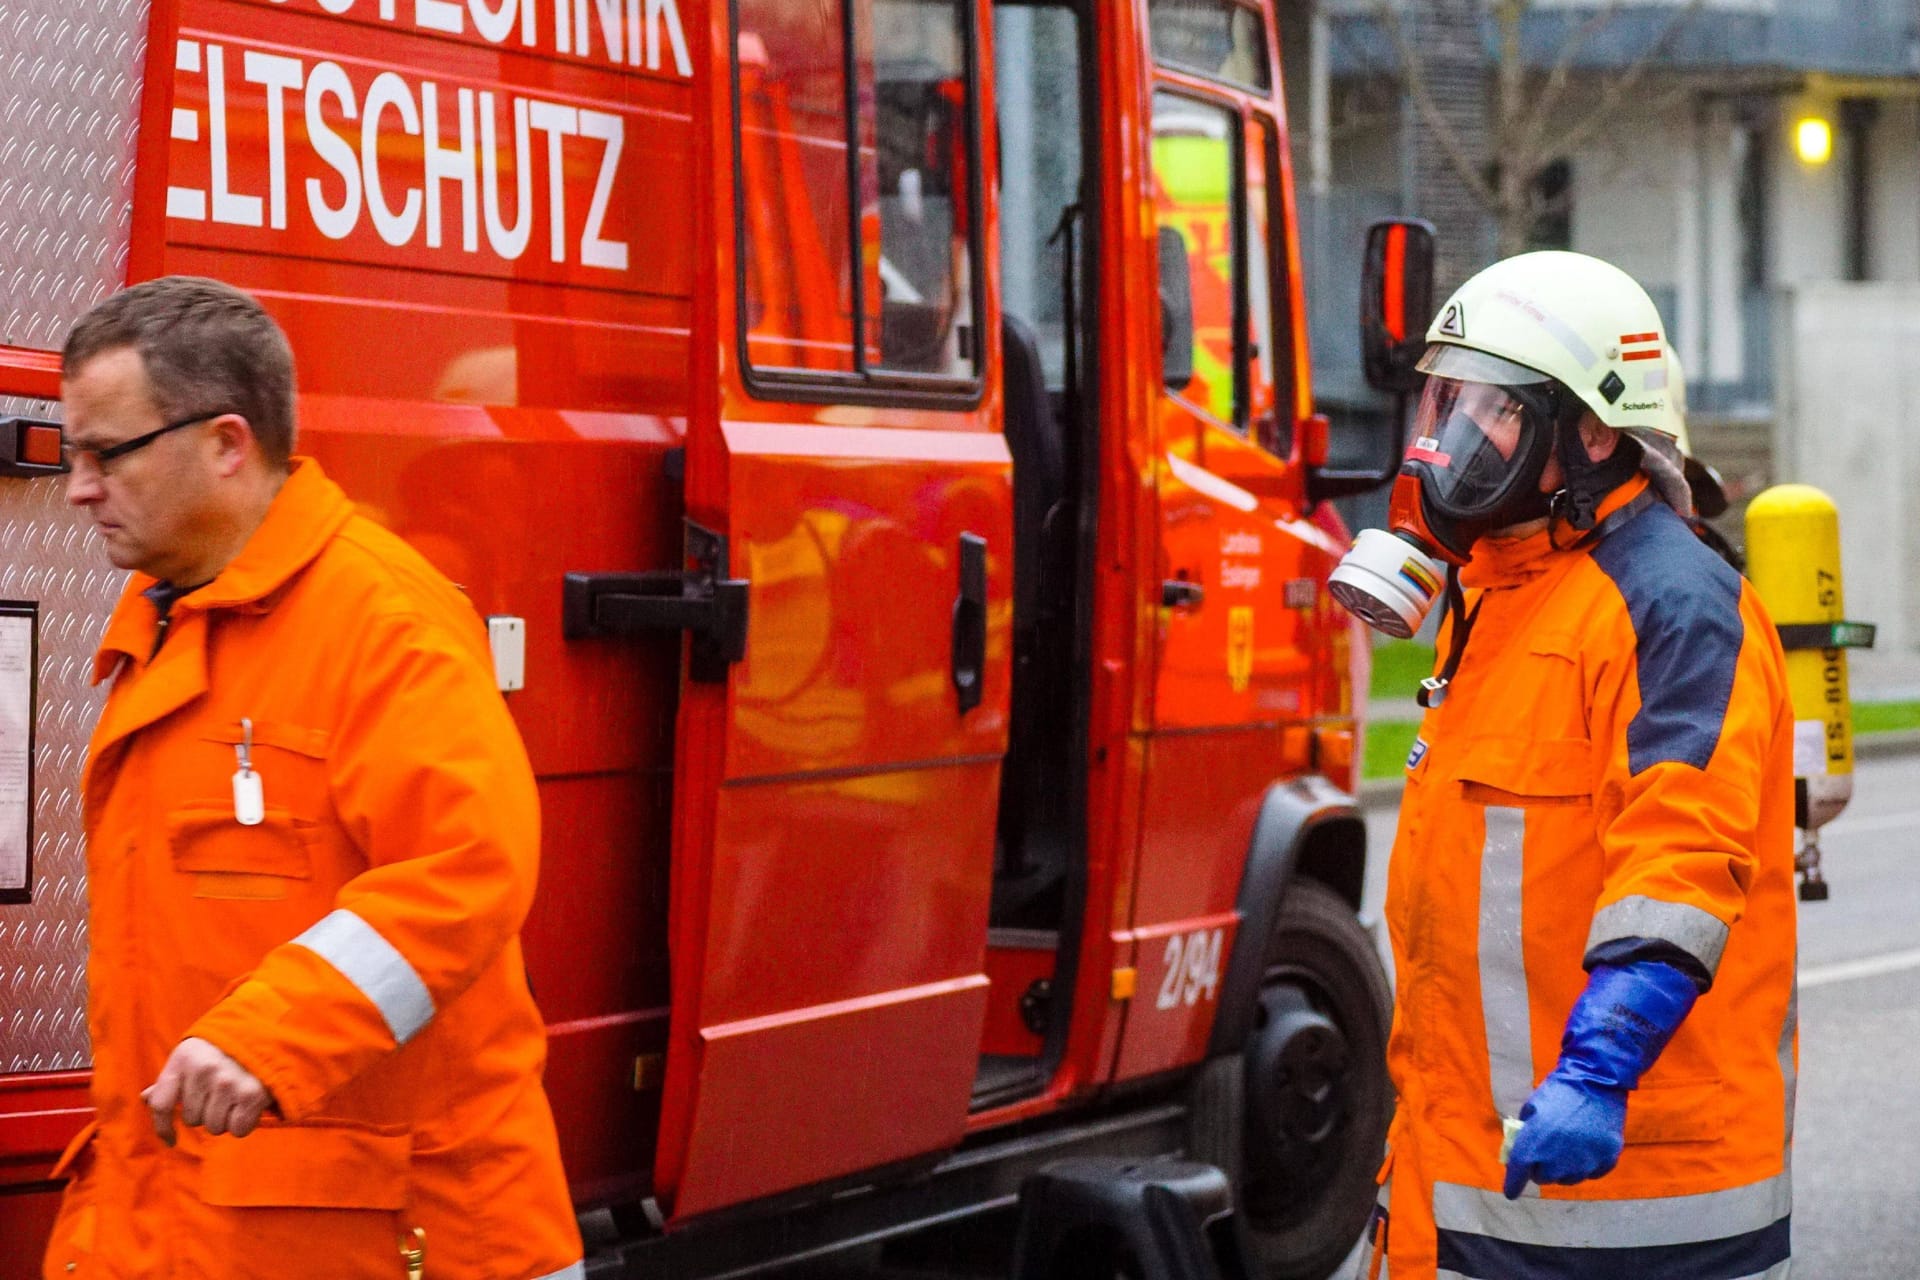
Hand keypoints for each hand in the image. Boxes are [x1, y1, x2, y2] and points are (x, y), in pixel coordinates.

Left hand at [141, 1037, 275, 1146]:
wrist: (269, 1030)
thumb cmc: (225, 1048)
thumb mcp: (194, 1055)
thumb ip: (171, 1079)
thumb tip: (146, 1098)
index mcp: (183, 1059)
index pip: (161, 1104)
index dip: (163, 1127)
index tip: (171, 1140)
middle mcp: (203, 1070)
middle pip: (193, 1120)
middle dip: (206, 1113)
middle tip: (221, 1096)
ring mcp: (228, 1082)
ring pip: (215, 1127)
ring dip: (225, 1119)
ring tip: (236, 1098)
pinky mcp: (252, 1094)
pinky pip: (238, 1129)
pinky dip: (244, 1123)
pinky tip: (249, 1106)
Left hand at [1501, 1073, 1626, 1198]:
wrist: (1596, 1081)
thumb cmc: (1558, 1091)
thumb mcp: (1532, 1108)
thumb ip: (1525, 1133)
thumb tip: (1521, 1150)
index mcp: (1534, 1145)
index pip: (1518, 1174)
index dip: (1513, 1185)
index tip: (1511, 1193)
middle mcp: (1558, 1161)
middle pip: (1544, 1178)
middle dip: (1540, 1169)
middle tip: (1544, 1153)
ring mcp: (1584, 1163)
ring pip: (1568, 1178)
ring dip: (1564, 1168)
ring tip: (1567, 1147)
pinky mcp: (1606, 1161)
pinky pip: (1591, 1172)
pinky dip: (1586, 1164)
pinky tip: (1586, 1146)